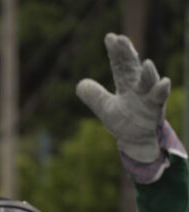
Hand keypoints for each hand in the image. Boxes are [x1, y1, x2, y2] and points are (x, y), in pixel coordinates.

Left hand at [76, 33, 169, 162]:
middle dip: (127, 54)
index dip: (115, 52)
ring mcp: (148, 97)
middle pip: (132, 68)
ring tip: (145, 62)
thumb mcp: (104, 108)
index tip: (110, 37)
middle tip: (121, 39)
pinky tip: (163, 82)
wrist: (136, 141)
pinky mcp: (155, 109)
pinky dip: (161, 90)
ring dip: (147, 73)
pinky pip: (159, 99)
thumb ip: (94, 96)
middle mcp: (138, 87)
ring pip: (148, 82)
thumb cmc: (124, 121)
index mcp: (126, 85)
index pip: (119, 65)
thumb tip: (80, 84)